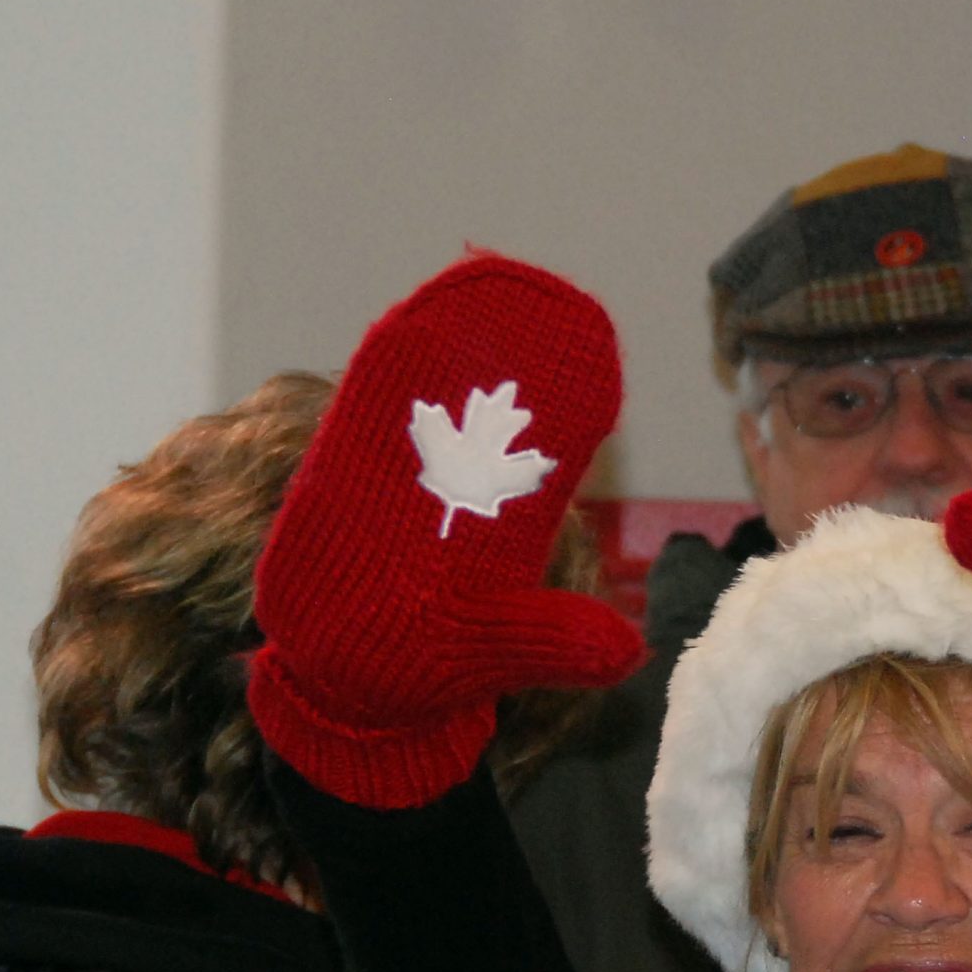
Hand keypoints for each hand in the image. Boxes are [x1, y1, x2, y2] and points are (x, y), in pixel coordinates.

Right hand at [249, 253, 642, 806]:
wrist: (346, 680)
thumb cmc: (434, 662)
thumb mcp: (502, 649)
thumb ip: (554, 642)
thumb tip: (628, 651)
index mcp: (508, 520)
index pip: (543, 448)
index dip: (567, 402)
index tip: (590, 357)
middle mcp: (463, 487)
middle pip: (493, 407)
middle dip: (512, 352)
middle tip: (534, 300)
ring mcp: (403, 476)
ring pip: (433, 396)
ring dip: (452, 343)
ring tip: (473, 290)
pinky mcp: (343, 478)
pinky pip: (369, 414)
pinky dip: (387, 371)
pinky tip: (401, 327)